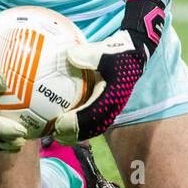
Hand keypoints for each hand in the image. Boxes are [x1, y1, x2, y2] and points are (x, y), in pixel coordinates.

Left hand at [49, 0, 165, 143]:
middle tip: (54, 134)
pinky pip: (93, 122)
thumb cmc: (116, 52)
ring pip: (93, 128)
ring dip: (76, 134)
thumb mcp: (103, 51)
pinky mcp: (107, 107)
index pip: (92, 114)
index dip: (75, 122)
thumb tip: (69, 54)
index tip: (59, 123)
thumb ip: (87, 53)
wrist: (132, 55)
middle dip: (73, 133)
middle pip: (92, 127)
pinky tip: (64, 128)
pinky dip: (80, 128)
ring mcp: (111, 108)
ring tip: (57, 136)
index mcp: (112, 95)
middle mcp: (113, 106)